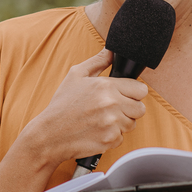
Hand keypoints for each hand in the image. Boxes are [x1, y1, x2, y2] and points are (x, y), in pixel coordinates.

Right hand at [27, 49, 148, 163]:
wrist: (50, 134)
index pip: (141, 89)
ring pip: (132, 124)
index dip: (133, 92)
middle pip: (140, 108)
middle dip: (129, 108)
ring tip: (101, 120)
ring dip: (121, 123)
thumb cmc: (62, 104)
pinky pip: (121, 138)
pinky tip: (97, 131)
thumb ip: (98, 61)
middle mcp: (111, 104)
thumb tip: (111, 51)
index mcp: (105, 86)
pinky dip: (111, 136)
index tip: (123, 95)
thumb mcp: (76, 75)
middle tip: (113, 109)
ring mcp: (111, 124)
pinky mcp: (109, 140)